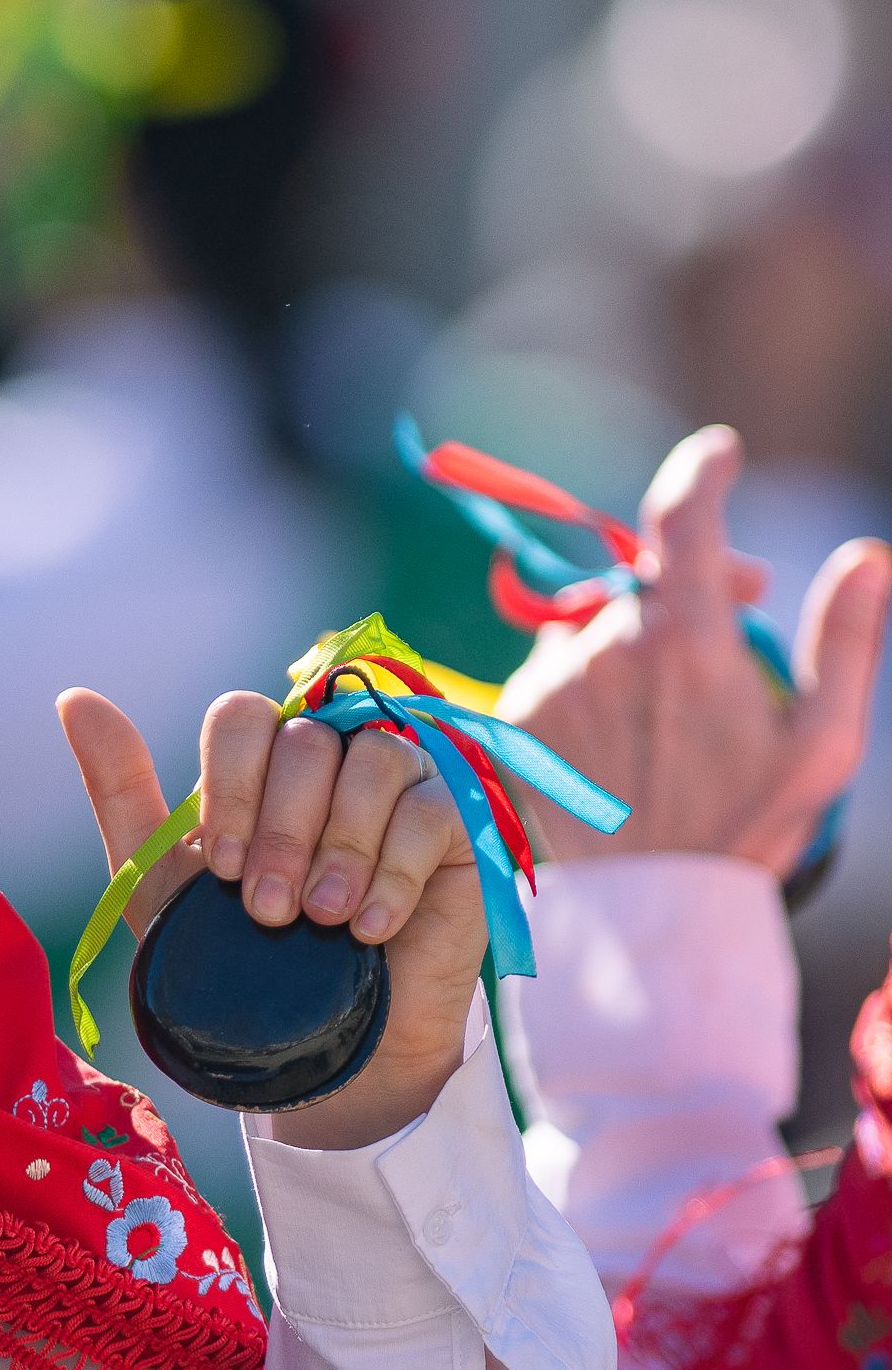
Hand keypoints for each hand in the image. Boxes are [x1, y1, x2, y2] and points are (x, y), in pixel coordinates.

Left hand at [61, 686, 487, 1148]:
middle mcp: (331, 758)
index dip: (232, 785)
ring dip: (340, 846)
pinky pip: (433, 811)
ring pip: (375, 761)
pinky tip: (370, 927)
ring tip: (321, 917)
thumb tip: (75, 698)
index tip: (222, 865)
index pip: (242, 717)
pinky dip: (395, 871)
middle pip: (307, 741)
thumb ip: (121, 789)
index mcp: (259, 762)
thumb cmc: (239, 956)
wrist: (323, 1044)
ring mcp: (398, 786)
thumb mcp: (164, 882)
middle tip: (268, 909)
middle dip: (281, 830)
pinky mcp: (457, 827)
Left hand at [491, 425, 889, 871]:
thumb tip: (867, 554)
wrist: (640, 913)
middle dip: (691, 593)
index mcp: (687, 643)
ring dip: (637, 649)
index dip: (703, 471)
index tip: (720, 455)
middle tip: (730, 639)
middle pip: (648, 582)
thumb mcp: (821, 747)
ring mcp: (553, 679)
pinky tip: (620, 746)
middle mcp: (607, 647)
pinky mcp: (513, 712)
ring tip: (670, 725)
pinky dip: (591, 687)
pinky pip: (557, 671)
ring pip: (600, 628)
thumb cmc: (742, 831)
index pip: (684, 518)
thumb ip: (845, 640)